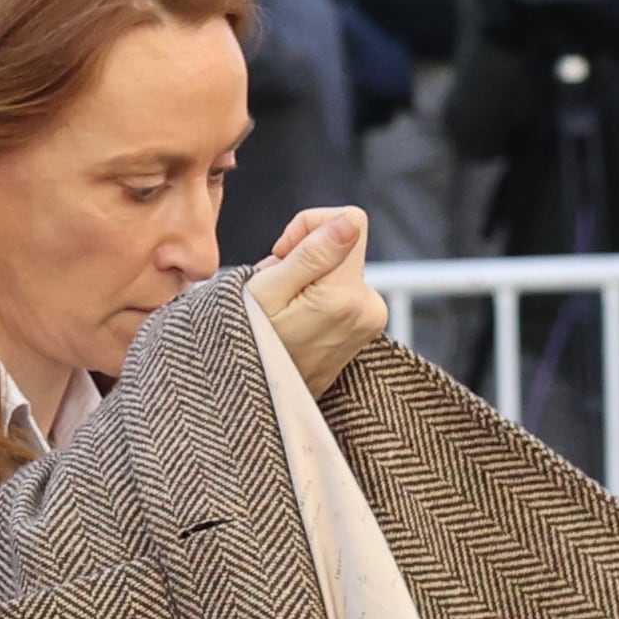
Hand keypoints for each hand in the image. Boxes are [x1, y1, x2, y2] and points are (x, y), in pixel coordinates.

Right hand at [247, 204, 386, 394]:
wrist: (254, 398)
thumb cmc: (248, 346)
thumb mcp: (266, 292)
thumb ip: (312, 253)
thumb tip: (349, 221)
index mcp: (347, 295)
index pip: (349, 220)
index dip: (309, 227)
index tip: (284, 256)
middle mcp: (369, 307)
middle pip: (340, 245)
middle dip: (302, 259)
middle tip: (275, 294)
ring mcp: (369, 321)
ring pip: (336, 268)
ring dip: (305, 280)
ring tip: (280, 312)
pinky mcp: (363, 329)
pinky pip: (340, 290)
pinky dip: (313, 297)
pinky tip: (293, 321)